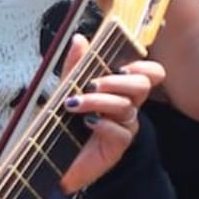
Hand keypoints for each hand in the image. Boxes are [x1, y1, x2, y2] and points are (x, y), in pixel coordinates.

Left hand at [54, 35, 157, 196]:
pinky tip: (87, 123)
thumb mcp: (66, 88)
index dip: (144, 67)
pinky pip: (120, 131)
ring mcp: (125, 126)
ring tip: (73, 103)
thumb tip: (80, 39)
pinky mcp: (118, 146)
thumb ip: (75, 66)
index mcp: (121, 90)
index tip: (120, 65)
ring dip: (99, 101)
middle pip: (142, 86)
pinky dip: (103, 125)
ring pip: (126, 107)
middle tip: (92, 83)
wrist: (49, 159)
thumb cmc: (62, 124)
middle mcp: (127, 106)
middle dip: (116, 81)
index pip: (150, 73)